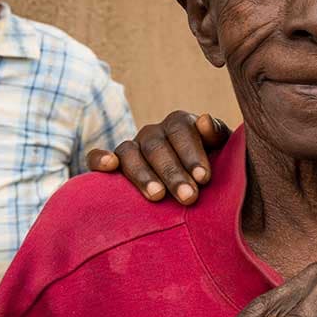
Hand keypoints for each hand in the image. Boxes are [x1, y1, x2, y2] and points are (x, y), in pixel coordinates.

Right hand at [86, 111, 229, 204]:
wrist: (188, 182)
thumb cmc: (208, 166)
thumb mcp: (219, 149)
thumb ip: (217, 135)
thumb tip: (204, 120)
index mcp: (180, 123)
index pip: (183, 132)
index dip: (193, 154)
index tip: (204, 178)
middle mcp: (153, 132)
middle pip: (158, 147)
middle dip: (173, 172)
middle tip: (188, 197)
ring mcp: (131, 145)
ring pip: (130, 153)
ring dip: (143, 174)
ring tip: (157, 196)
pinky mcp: (111, 162)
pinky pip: (97, 156)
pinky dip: (100, 159)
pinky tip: (110, 166)